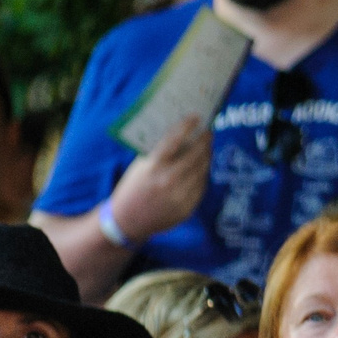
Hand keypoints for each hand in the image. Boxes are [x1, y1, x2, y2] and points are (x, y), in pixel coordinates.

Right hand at [107, 114, 213, 243]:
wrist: (129, 220)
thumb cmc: (133, 188)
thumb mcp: (139, 168)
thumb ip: (157, 153)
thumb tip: (178, 134)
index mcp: (152, 167)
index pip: (173, 141)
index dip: (186, 127)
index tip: (196, 117)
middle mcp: (168, 180)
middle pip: (195, 155)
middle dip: (204, 141)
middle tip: (208, 132)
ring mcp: (180, 195)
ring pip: (201, 170)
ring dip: (206, 156)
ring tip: (207, 147)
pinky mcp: (188, 206)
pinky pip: (201, 186)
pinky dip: (202, 174)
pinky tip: (202, 166)